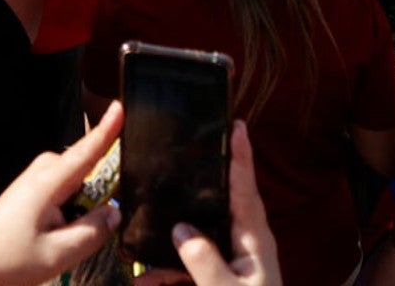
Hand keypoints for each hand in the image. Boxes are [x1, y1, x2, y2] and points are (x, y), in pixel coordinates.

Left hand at [0, 103, 123, 285]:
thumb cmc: (7, 260)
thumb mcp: (60, 254)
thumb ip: (93, 231)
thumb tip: (114, 213)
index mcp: (48, 184)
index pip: (86, 151)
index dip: (106, 130)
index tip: (119, 108)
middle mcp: (39, 176)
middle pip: (83, 171)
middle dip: (95, 194)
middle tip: (82, 231)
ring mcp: (32, 182)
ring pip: (74, 185)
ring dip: (78, 208)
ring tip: (58, 240)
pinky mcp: (29, 192)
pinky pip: (62, 193)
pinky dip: (67, 212)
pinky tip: (52, 236)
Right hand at [153, 120, 281, 285]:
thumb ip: (204, 261)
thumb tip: (181, 230)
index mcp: (254, 241)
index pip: (246, 189)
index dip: (241, 156)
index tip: (237, 124)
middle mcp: (245, 247)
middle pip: (216, 208)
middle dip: (191, 196)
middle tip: (174, 168)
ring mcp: (232, 265)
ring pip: (195, 246)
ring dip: (167, 255)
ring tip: (139, 269)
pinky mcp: (220, 283)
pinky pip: (190, 271)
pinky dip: (168, 276)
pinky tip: (145, 283)